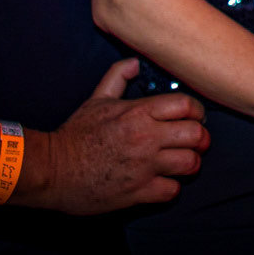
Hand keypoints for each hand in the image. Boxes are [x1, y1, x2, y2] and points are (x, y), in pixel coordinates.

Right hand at [34, 58, 210, 214]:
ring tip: (182, 161)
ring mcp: (144, 167)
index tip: (194, 117)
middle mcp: (145, 138)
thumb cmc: (76, 134)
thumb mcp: (97, 99)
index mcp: (138, 113)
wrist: (53, 169)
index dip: (196, 111)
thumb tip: (135, 62)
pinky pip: (172, 190)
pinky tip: (163, 181)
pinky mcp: (138, 192)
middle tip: (194, 141)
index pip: (186, 106)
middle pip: (195, 135)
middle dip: (200, 138)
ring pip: (190, 163)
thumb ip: (118, 76)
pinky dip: (171, 187)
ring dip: (189, 163)